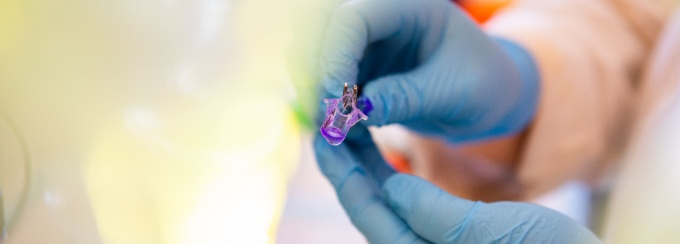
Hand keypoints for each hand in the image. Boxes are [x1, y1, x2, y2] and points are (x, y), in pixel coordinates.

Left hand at [313, 126, 598, 242]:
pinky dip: (391, 181)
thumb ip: (441, 216)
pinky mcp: (448, 239)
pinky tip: (386, 162)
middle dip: (349, 170)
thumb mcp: (500, 233)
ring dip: (366, 173)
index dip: (346, 176)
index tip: (327, 140)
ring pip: (386, 209)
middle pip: (372, 211)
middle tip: (331, 129)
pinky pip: (408, 208)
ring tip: (351, 136)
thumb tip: (393, 186)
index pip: (373, 217)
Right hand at [319, 0, 538, 141]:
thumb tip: (360, 109)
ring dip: (320, 92)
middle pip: (326, 32)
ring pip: (321, 59)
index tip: (336, 97)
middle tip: (328, 115)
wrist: (490, 98)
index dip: (336, 53)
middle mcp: (383, 21)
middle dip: (319, 71)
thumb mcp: (456, 93)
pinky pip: (332, 86)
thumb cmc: (485, 85)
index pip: (355, 17)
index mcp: (411, 8)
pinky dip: (331, 108)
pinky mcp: (362, 72)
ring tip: (335, 128)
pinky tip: (343, 133)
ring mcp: (369, 46)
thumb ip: (408, 97)